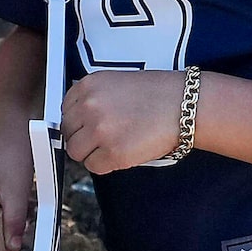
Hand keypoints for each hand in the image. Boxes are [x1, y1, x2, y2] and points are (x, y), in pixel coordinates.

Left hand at [60, 70, 185, 175]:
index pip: (65, 111)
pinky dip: (106, 164)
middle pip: (68, 133)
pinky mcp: (113, 153)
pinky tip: (123, 153)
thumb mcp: (117, 83)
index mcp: (88, 85)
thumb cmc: (159, 94)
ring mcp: (100, 130)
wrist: (186, 105)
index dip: (78, 122)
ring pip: (77, 152)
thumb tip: (77, 121)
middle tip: (105, 138)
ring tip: (114, 145)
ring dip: (92, 152)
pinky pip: (94, 167)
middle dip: (84, 138)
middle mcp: (89, 106)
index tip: (89, 126)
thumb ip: (94, 99)